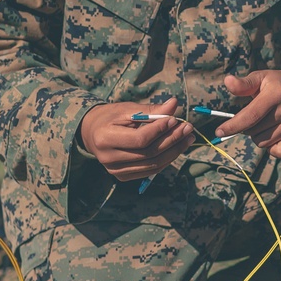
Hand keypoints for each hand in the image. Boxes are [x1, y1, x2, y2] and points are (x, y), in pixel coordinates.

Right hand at [79, 98, 194, 180]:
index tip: (175, 119)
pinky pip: (150, 170)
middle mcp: (108, 158)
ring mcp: (115, 171)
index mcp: (105, 138)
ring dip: (174, 151)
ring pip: (152, 164)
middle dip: (172, 140)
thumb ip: (150, 110)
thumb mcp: (128, 109)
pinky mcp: (123, 176)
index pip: (139, 139)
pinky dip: (166, 160)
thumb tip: (174, 104)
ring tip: (187, 138)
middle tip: (187, 128)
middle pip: (148, 153)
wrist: (93, 133)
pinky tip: (177, 147)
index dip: (159, 130)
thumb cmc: (111, 117)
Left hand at [217, 67, 280, 159]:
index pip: (251, 115)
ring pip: (263, 143)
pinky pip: (278, 152)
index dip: (233, 125)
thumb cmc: (278, 83)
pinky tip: (274, 134)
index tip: (219, 131)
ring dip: (258, 136)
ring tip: (265, 122)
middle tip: (254, 117)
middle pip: (254, 131)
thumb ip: (244, 84)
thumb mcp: (262, 77)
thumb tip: (227, 82)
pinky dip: (272, 147)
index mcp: (276, 93)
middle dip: (247, 127)